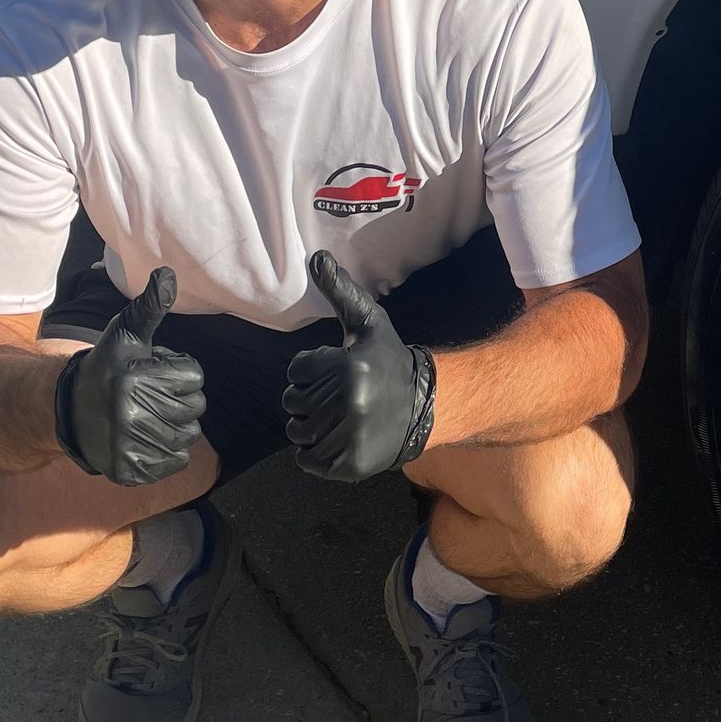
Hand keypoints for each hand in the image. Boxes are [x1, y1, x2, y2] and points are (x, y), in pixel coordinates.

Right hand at [54, 267, 206, 484]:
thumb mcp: (126, 335)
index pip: (195, 377)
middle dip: (179, 398)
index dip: (178, 371)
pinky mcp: (131, 471)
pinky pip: (177, 462)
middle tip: (150, 395)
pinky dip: (168, 451)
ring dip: (175, 425)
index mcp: (134, 379)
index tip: (154, 372)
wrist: (71, 411)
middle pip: (195, 408)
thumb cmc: (107, 367)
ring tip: (148, 416)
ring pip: (189, 436)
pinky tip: (145, 437)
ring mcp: (130, 447)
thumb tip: (167, 273)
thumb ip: (150, 306)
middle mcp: (131, 415)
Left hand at [284, 252, 435, 484]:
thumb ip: (340, 291)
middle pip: (293, 403)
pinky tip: (337, 437)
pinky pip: (307, 461)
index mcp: (351, 368)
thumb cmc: (388, 360)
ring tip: (336, 417)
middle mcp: (352, 404)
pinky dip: (315, 453)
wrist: (426, 406)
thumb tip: (317, 256)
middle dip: (308, 398)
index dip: (311, 371)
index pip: (295, 372)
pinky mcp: (352, 465)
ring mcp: (352, 437)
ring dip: (310, 426)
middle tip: (336, 395)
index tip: (334, 371)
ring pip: (297, 433)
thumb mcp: (368, 322)